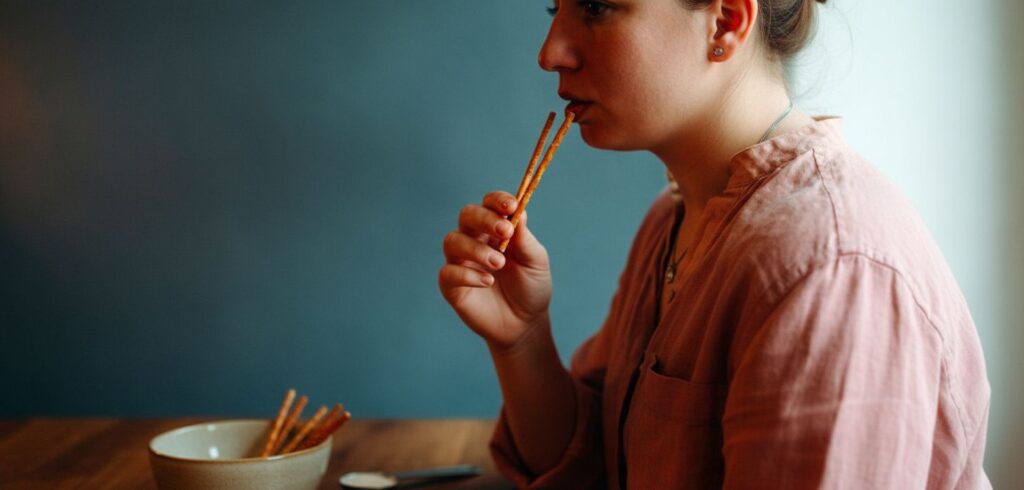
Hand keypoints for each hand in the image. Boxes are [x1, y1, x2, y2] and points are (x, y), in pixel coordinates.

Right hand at [439, 191, 551, 350]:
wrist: (525, 325)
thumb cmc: (531, 288)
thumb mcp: (536, 263)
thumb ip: (526, 240)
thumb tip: (518, 213)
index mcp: (496, 229)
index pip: (489, 204)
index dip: (497, 200)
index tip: (511, 206)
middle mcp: (475, 240)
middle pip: (467, 215)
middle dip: (484, 218)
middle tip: (505, 232)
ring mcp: (461, 262)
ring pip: (453, 241)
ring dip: (476, 249)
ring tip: (499, 264)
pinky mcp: (451, 286)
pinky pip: (448, 272)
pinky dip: (468, 274)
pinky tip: (487, 282)